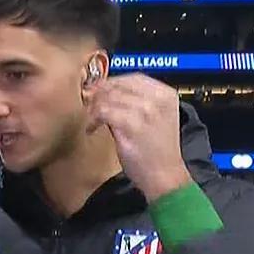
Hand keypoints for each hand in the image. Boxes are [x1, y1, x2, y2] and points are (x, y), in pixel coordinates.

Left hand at [87, 73, 191, 201]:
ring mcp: (146, 110)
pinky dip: (93, 119)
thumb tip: (106, 93)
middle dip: (99, 94)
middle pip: (118, 85)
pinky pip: (104, 112)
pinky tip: (92, 128)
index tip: (97, 90)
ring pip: (108, 97)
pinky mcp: (133, 124)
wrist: (165, 176)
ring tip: (90, 120)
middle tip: (87, 104)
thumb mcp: (155, 119)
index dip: (111, 82)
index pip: (133, 77)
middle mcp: (158, 98)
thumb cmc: (157, 152)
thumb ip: (136, 103)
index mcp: (166, 94)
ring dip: (93, 108)